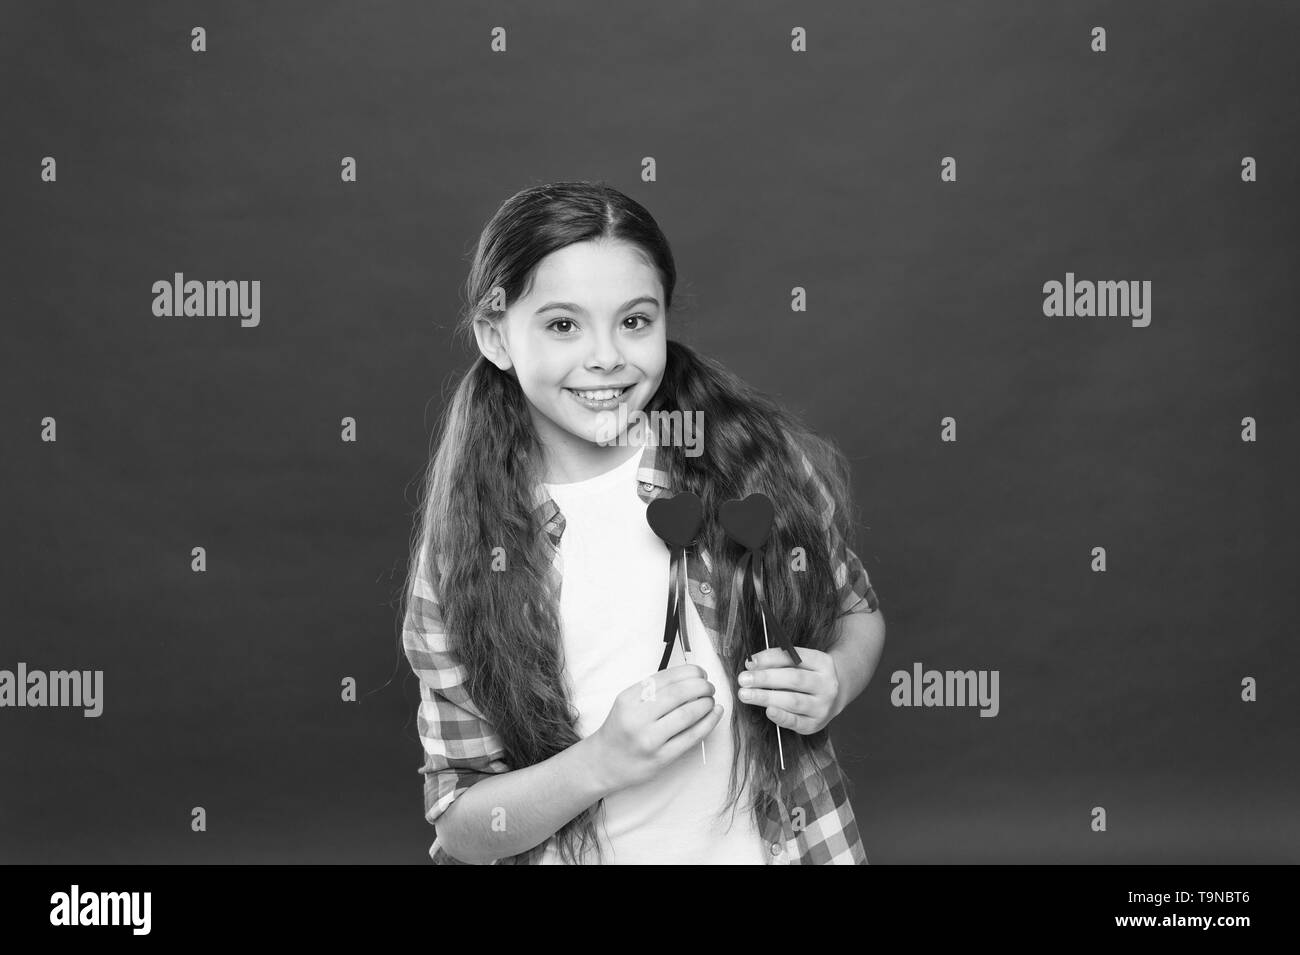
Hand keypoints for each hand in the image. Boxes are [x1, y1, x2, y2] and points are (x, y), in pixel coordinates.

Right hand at [585, 664, 721, 793]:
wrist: (604, 763)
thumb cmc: (621, 730)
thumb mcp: (628, 702)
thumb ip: (654, 690)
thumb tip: (690, 678)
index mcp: (628, 699)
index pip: (665, 678)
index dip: (689, 672)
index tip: (700, 673)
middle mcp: (637, 718)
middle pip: (678, 694)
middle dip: (701, 686)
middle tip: (709, 687)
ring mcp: (649, 739)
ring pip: (687, 715)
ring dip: (706, 704)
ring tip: (711, 701)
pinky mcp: (661, 758)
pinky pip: (691, 737)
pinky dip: (708, 723)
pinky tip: (715, 714)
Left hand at [737, 647, 838, 734]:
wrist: (833, 697)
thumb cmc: (809, 676)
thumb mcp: (801, 663)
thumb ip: (778, 661)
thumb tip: (752, 664)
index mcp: (822, 662)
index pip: (795, 658)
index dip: (771, 658)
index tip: (751, 661)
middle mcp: (826, 684)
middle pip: (794, 679)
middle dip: (765, 679)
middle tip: (743, 679)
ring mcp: (822, 705)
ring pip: (793, 701)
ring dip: (766, 697)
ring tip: (746, 694)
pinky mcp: (815, 723)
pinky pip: (796, 721)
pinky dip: (781, 717)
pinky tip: (768, 711)